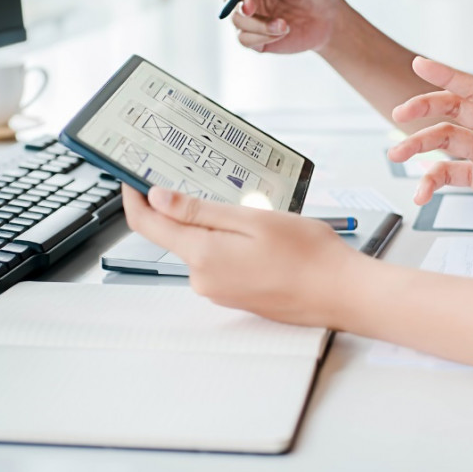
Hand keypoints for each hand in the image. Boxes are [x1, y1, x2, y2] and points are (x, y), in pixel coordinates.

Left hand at [122, 185, 362, 326]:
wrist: (341, 293)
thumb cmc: (307, 255)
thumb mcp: (252, 220)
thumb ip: (200, 211)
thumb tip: (157, 199)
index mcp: (203, 256)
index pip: (148, 225)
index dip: (134, 198)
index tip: (131, 177)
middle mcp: (204, 279)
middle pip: (174, 236)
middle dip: (180, 207)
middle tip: (198, 175)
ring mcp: (219, 291)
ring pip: (199, 248)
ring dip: (211, 225)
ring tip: (244, 206)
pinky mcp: (235, 295)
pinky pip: (218, 262)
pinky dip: (226, 242)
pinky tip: (256, 234)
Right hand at [217, 0, 340, 52]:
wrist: (329, 16)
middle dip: (237, 2)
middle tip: (251, 6)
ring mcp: (250, 17)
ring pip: (236, 20)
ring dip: (258, 23)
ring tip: (284, 24)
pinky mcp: (256, 38)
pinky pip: (245, 39)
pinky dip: (262, 36)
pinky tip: (283, 30)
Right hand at [389, 57, 472, 250]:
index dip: (450, 77)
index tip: (420, 64)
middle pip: (456, 111)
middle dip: (426, 108)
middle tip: (398, 113)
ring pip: (447, 141)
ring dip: (419, 145)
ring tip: (395, 155)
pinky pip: (450, 174)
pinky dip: (431, 181)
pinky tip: (420, 195)